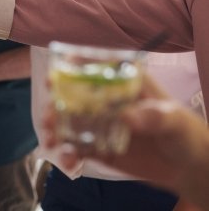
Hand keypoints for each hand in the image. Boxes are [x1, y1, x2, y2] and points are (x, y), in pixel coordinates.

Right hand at [42, 75, 208, 203]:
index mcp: (124, 83)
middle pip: (73, 96)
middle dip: (55, 105)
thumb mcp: (175, 120)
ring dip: (55, 129)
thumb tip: (127, 117)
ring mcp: (101, 125)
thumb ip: (154, 116)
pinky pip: (78, 149)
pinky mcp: (99, 148)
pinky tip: (68, 161)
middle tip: (48, 117)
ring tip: (52, 141)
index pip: (95, 68)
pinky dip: (69, 154)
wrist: (190, 168)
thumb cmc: (187, 133)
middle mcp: (107, 101)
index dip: (71, 69)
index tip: (55, 77)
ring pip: (70, 122)